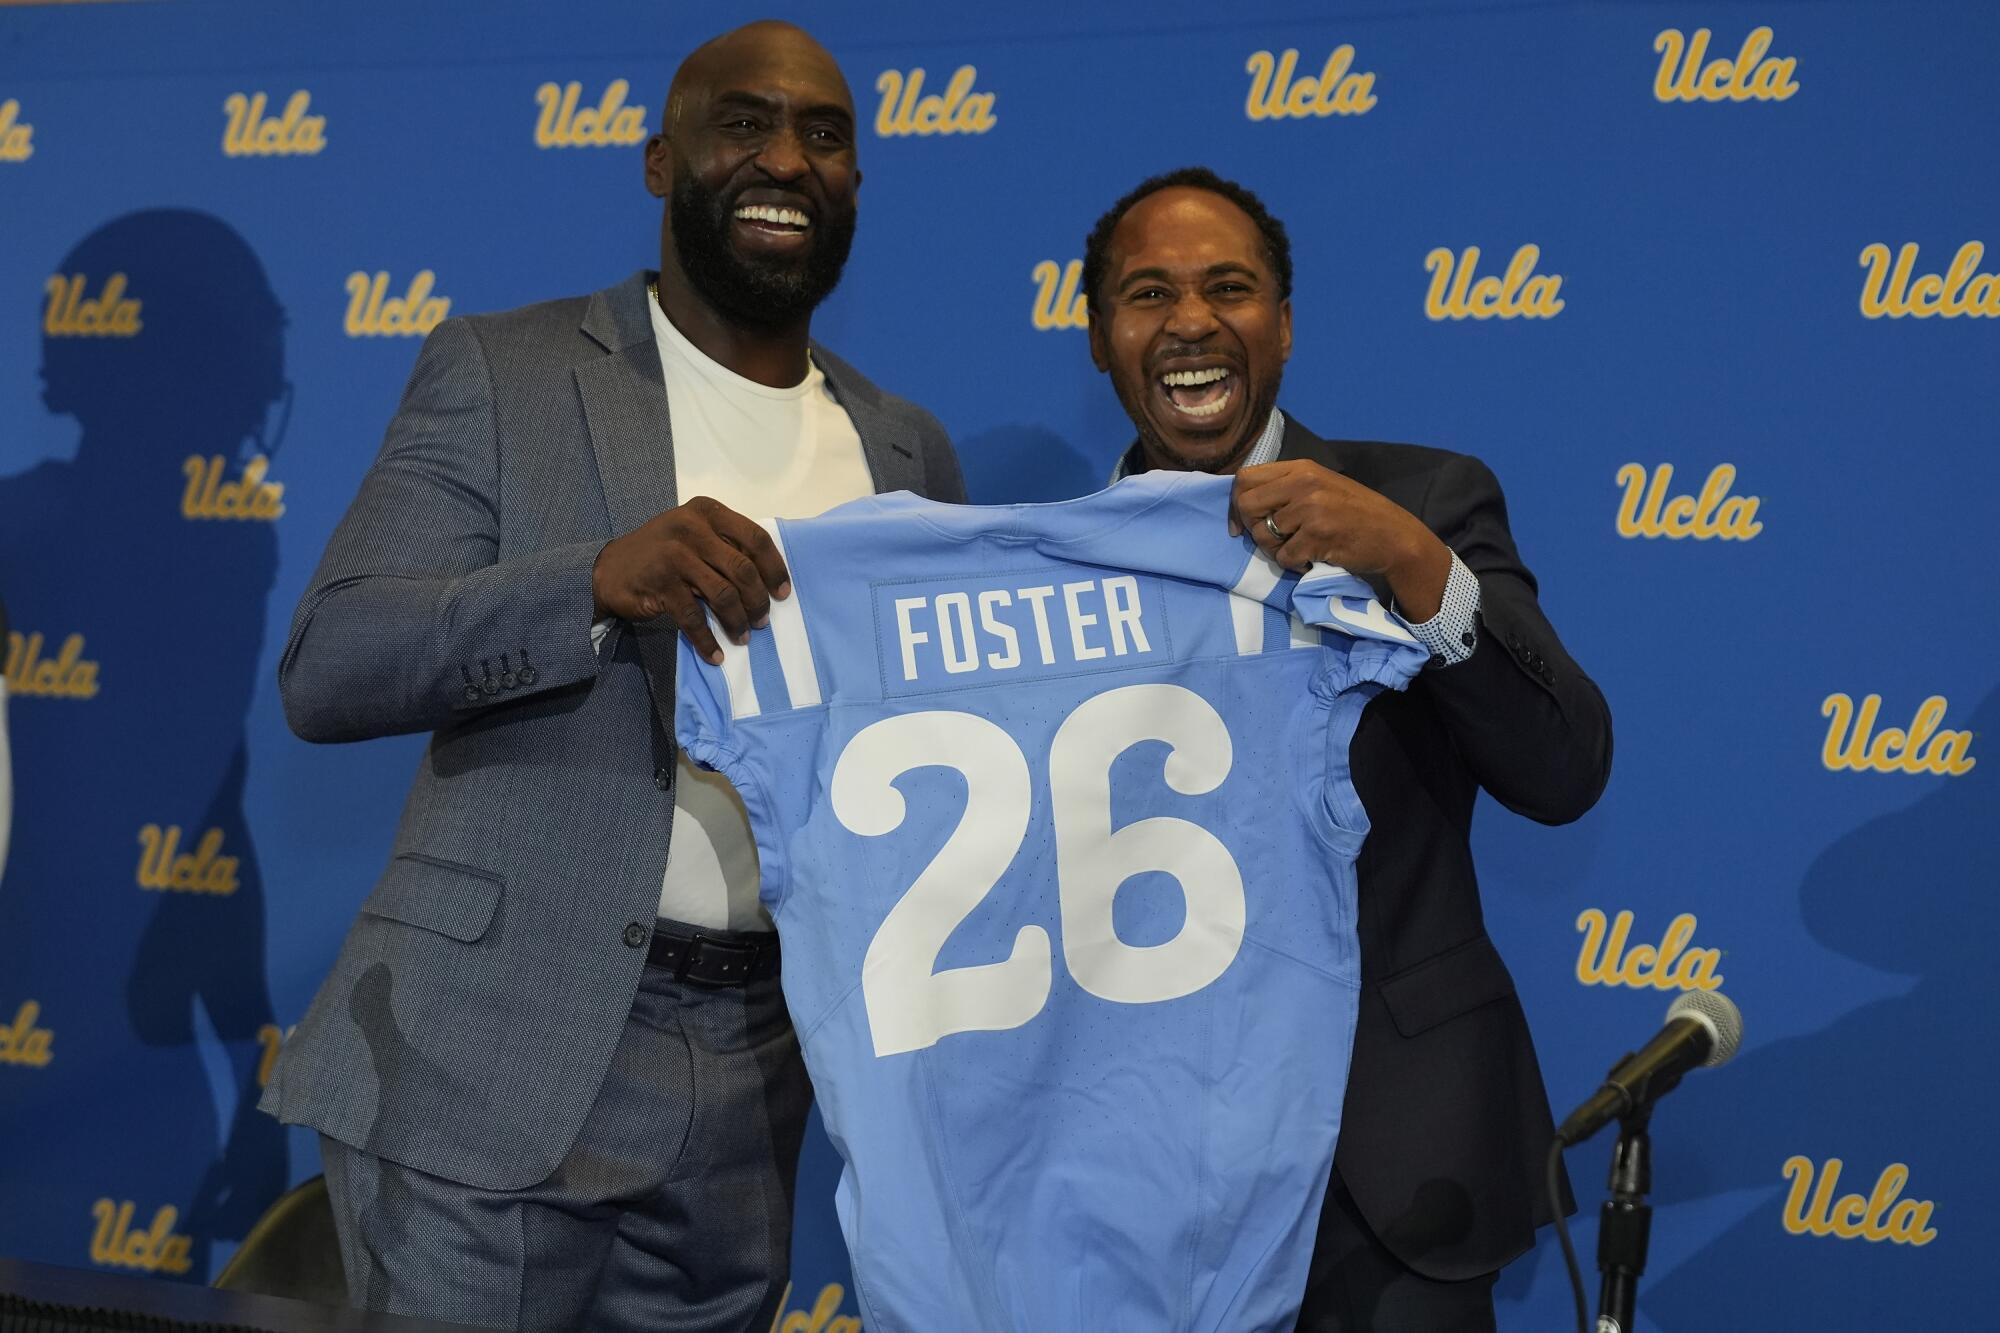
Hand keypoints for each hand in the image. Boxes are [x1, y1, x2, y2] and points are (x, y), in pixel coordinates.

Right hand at [591, 496, 789, 664]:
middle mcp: (692, 528)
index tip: (783, 593)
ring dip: (737, 621)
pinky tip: (715, 654)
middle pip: (743, 569)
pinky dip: (707, 640)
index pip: (755, 538)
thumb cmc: (662, 552)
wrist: (610, 569)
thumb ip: (725, 545)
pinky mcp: (661, 583)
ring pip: (723, 594)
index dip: (774, 568)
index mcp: (707, 512)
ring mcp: (675, 555)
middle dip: (758, 600)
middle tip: (762, 620)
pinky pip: (694, 618)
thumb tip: (768, 578)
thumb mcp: (694, 534)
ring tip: (743, 636)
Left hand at [1228, 460, 1451, 619]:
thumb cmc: (1355, 513)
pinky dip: (1294, 565)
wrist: (1394, 536)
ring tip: (1300, 549)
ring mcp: (1311, 510)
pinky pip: (1283, 557)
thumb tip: (1241, 505)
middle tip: (1275, 540)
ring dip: (1276, 551)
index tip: (1241, 525)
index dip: (1236, 504)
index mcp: (1301, 468)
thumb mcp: (1320, 487)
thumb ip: (1285, 489)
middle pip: (1247, 506)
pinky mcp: (1317, 537)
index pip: (1245, 478)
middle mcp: (1303, 484)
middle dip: (1253, 529)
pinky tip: (1312, 559)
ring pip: (1263, 536)